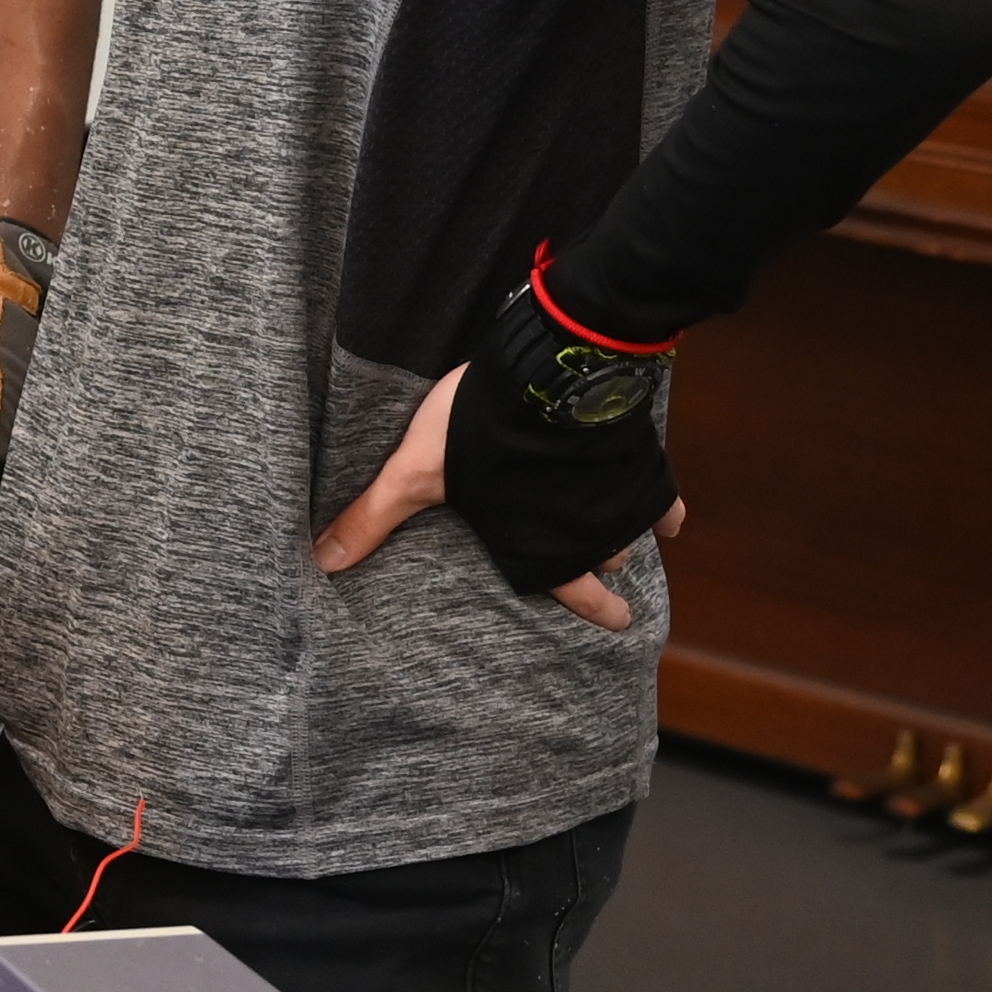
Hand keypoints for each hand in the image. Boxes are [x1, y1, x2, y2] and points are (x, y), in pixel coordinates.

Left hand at [309, 363, 677, 626]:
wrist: (546, 369)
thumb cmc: (478, 427)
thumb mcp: (416, 472)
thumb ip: (375, 517)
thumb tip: (323, 563)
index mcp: (538, 541)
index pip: (570, 588)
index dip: (594, 608)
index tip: (617, 623)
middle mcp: (586, 527)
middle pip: (601, 557)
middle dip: (598, 564)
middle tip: (607, 574)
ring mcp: (615, 491)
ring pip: (627, 526)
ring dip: (620, 531)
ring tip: (619, 537)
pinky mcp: (636, 454)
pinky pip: (660, 490)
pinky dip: (664, 504)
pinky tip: (669, 514)